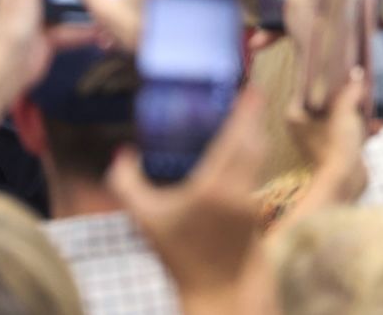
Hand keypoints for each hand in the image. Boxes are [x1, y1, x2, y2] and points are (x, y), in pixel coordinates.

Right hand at [107, 86, 268, 303]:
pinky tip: (242, 149)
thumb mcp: (144, 217)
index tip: (250, 89)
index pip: (237, 138)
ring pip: (260, 157)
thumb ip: (126, 182)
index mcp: (213, 187)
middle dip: (253, 116)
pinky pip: (258, 172)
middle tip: (247, 95)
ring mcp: (253, 202)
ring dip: (255, 134)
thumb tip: (122, 152)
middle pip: (255, 142)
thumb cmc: (177, 255)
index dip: (246, 111)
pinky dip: (253, 155)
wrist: (216, 292)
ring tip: (244, 117)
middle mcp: (240, 191)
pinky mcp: (259, 213)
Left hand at [285, 68, 369, 200]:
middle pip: (329, 101)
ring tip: (372, 106)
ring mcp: (322, 139)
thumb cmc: (336, 145)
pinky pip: (352, 132)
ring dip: (360, 112)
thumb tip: (357, 74)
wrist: (345, 183)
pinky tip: (379, 126)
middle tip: (361, 84)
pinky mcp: (338, 151)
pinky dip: (365, 129)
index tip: (342, 68)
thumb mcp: (344, 110)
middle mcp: (305, 126)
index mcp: (296, 114)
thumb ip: (350, 90)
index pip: (309, 87)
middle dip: (348, 95)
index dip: (327, 78)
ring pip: (343, 116)